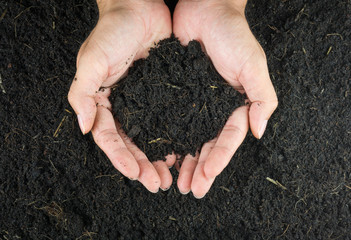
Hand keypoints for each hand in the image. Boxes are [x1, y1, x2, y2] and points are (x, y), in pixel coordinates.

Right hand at [68, 0, 173, 192]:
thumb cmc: (112, 31)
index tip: (135, 174)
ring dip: (159, 159)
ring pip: (151, 137)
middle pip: (132, 144)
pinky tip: (183, 152)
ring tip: (171, 177)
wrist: (139, 7)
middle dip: (143, 166)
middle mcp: (124, 106)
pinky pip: (169, 120)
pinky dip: (174, 138)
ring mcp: (145, 102)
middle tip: (158, 184)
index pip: (110, 137)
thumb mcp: (91, 60)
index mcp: (104, 102)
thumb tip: (83, 127)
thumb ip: (83, 93)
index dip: (121, 157)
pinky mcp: (164, 94)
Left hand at [173, 0, 277, 197]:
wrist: (205, 9)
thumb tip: (260, 131)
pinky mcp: (174, 94)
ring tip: (174, 182)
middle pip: (206, 145)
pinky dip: (165, 139)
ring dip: (182, 162)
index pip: (227, 139)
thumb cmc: (233, 34)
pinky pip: (168, 120)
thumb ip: (261, 97)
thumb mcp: (253, 64)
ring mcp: (192, 103)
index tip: (206, 177)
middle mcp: (213, 108)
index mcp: (234, 105)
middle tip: (190, 190)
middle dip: (199, 169)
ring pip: (187, 138)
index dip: (218, 159)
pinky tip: (159, 154)